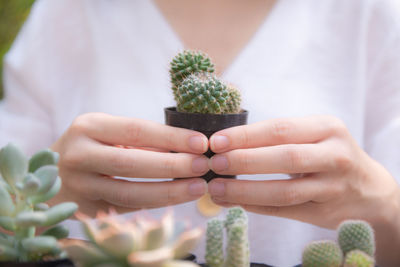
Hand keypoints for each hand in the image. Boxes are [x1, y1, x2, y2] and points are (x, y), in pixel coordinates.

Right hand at [50, 113, 208, 215]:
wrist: (51, 173)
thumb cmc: (91, 146)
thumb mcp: (108, 133)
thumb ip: (141, 140)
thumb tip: (187, 147)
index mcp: (88, 126)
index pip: (136, 130)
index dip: (171, 137)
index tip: (201, 143)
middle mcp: (79, 155)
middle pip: (132, 163)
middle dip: (173, 165)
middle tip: (203, 166)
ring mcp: (80, 186)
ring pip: (130, 192)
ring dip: (169, 192)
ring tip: (197, 187)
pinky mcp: (86, 209)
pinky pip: (127, 208)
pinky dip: (155, 203)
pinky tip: (177, 198)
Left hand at [207, 116, 399, 263]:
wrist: (368, 189)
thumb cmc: (328, 155)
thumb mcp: (314, 135)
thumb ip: (279, 137)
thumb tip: (227, 143)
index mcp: (327, 128)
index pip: (280, 128)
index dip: (246, 135)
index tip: (216, 141)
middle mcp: (334, 156)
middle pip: (285, 157)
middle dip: (245, 160)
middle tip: (215, 163)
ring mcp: (332, 187)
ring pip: (284, 191)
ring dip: (245, 190)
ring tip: (216, 189)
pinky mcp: (325, 213)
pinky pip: (285, 211)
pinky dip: (256, 207)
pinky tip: (234, 202)